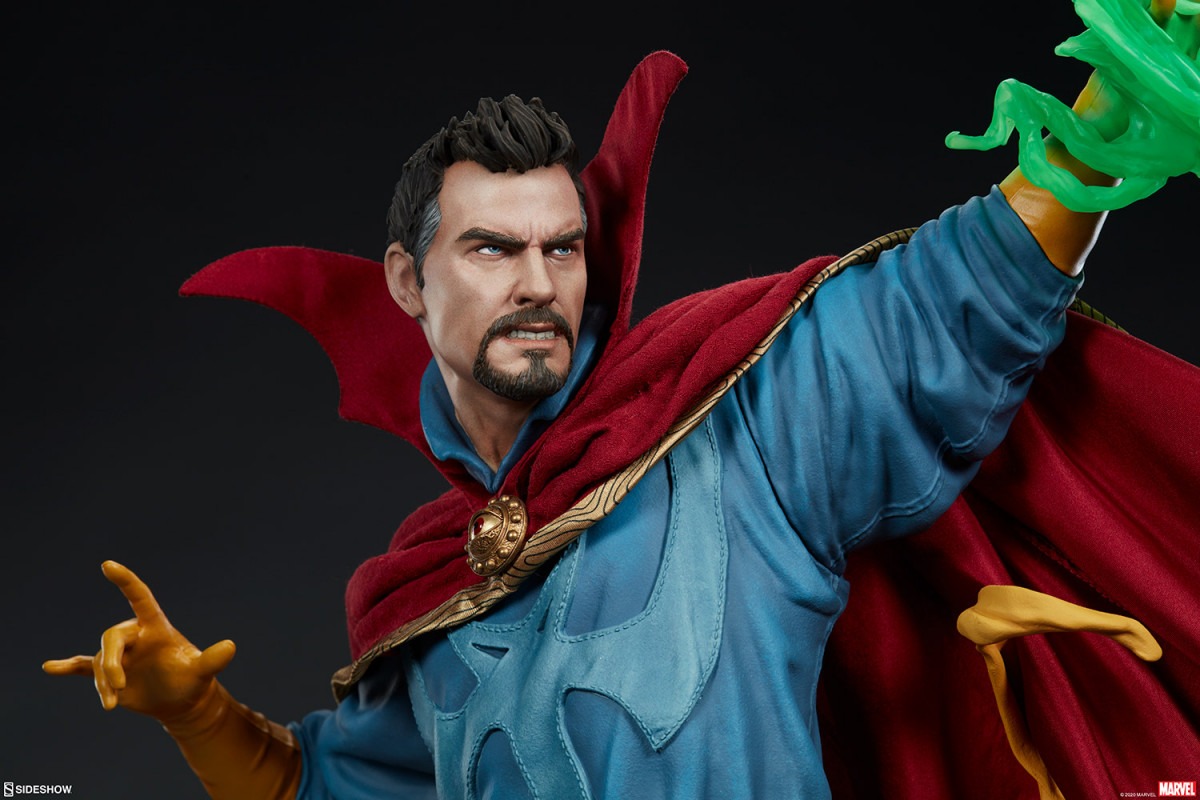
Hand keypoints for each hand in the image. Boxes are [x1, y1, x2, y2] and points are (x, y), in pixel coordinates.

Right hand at [43, 561, 235, 720]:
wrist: (181, 700)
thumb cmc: (193, 679)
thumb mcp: (203, 671)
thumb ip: (213, 659)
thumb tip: (231, 647)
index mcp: (155, 627)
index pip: (139, 598)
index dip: (125, 581)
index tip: (108, 564)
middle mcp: (136, 636)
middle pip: (111, 638)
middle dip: (111, 662)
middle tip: (117, 686)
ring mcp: (122, 654)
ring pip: (100, 661)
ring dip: (103, 683)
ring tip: (112, 704)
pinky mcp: (110, 673)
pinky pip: (84, 666)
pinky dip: (68, 667)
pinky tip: (49, 668)